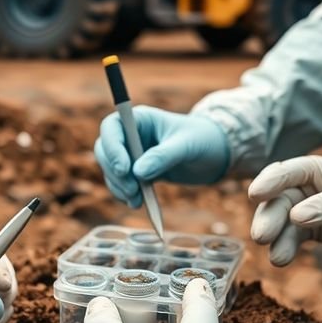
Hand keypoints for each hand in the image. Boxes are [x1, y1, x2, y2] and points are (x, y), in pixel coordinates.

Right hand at [95, 106, 229, 207]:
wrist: (216, 153)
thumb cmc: (203, 140)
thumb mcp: (186, 146)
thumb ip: (163, 156)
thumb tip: (138, 173)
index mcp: (141, 119)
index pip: (112, 128)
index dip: (112, 147)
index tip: (124, 169)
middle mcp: (132, 134)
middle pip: (106, 151)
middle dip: (114, 172)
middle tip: (132, 190)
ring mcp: (133, 154)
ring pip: (111, 170)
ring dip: (118, 187)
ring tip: (136, 202)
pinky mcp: (138, 171)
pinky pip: (122, 183)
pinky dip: (125, 194)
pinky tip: (137, 204)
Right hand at [249, 155, 321, 265]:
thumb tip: (296, 217)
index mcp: (315, 169)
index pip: (286, 172)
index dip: (270, 181)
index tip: (255, 195)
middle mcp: (305, 187)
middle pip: (278, 200)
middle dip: (269, 218)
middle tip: (261, 237)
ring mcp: (305, 210)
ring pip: (281, 222)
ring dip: (275, 238)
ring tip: (277, 259)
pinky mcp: (310, 230)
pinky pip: (290, 238)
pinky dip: (285, 248)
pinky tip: (281, 259)